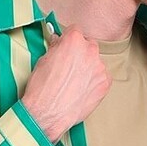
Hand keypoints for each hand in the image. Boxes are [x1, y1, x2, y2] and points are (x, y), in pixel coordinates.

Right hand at [21, 25, 111, 144]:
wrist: (46, 114)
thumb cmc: (42, 89)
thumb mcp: (44, 60)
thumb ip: (57, 48)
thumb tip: (60, 44)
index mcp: (74, 40)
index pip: (75, 31)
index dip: (69, 41)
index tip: (67, 49)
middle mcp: (90, 50)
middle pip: (89, 46)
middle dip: (81, 54)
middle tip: (71, 68)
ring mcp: (99, 67)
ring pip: (96, 63)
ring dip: (88, 69)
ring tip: (75, 84)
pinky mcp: (104, 84)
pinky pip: (102, 78)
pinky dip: (94, 83)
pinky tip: (82, 91)